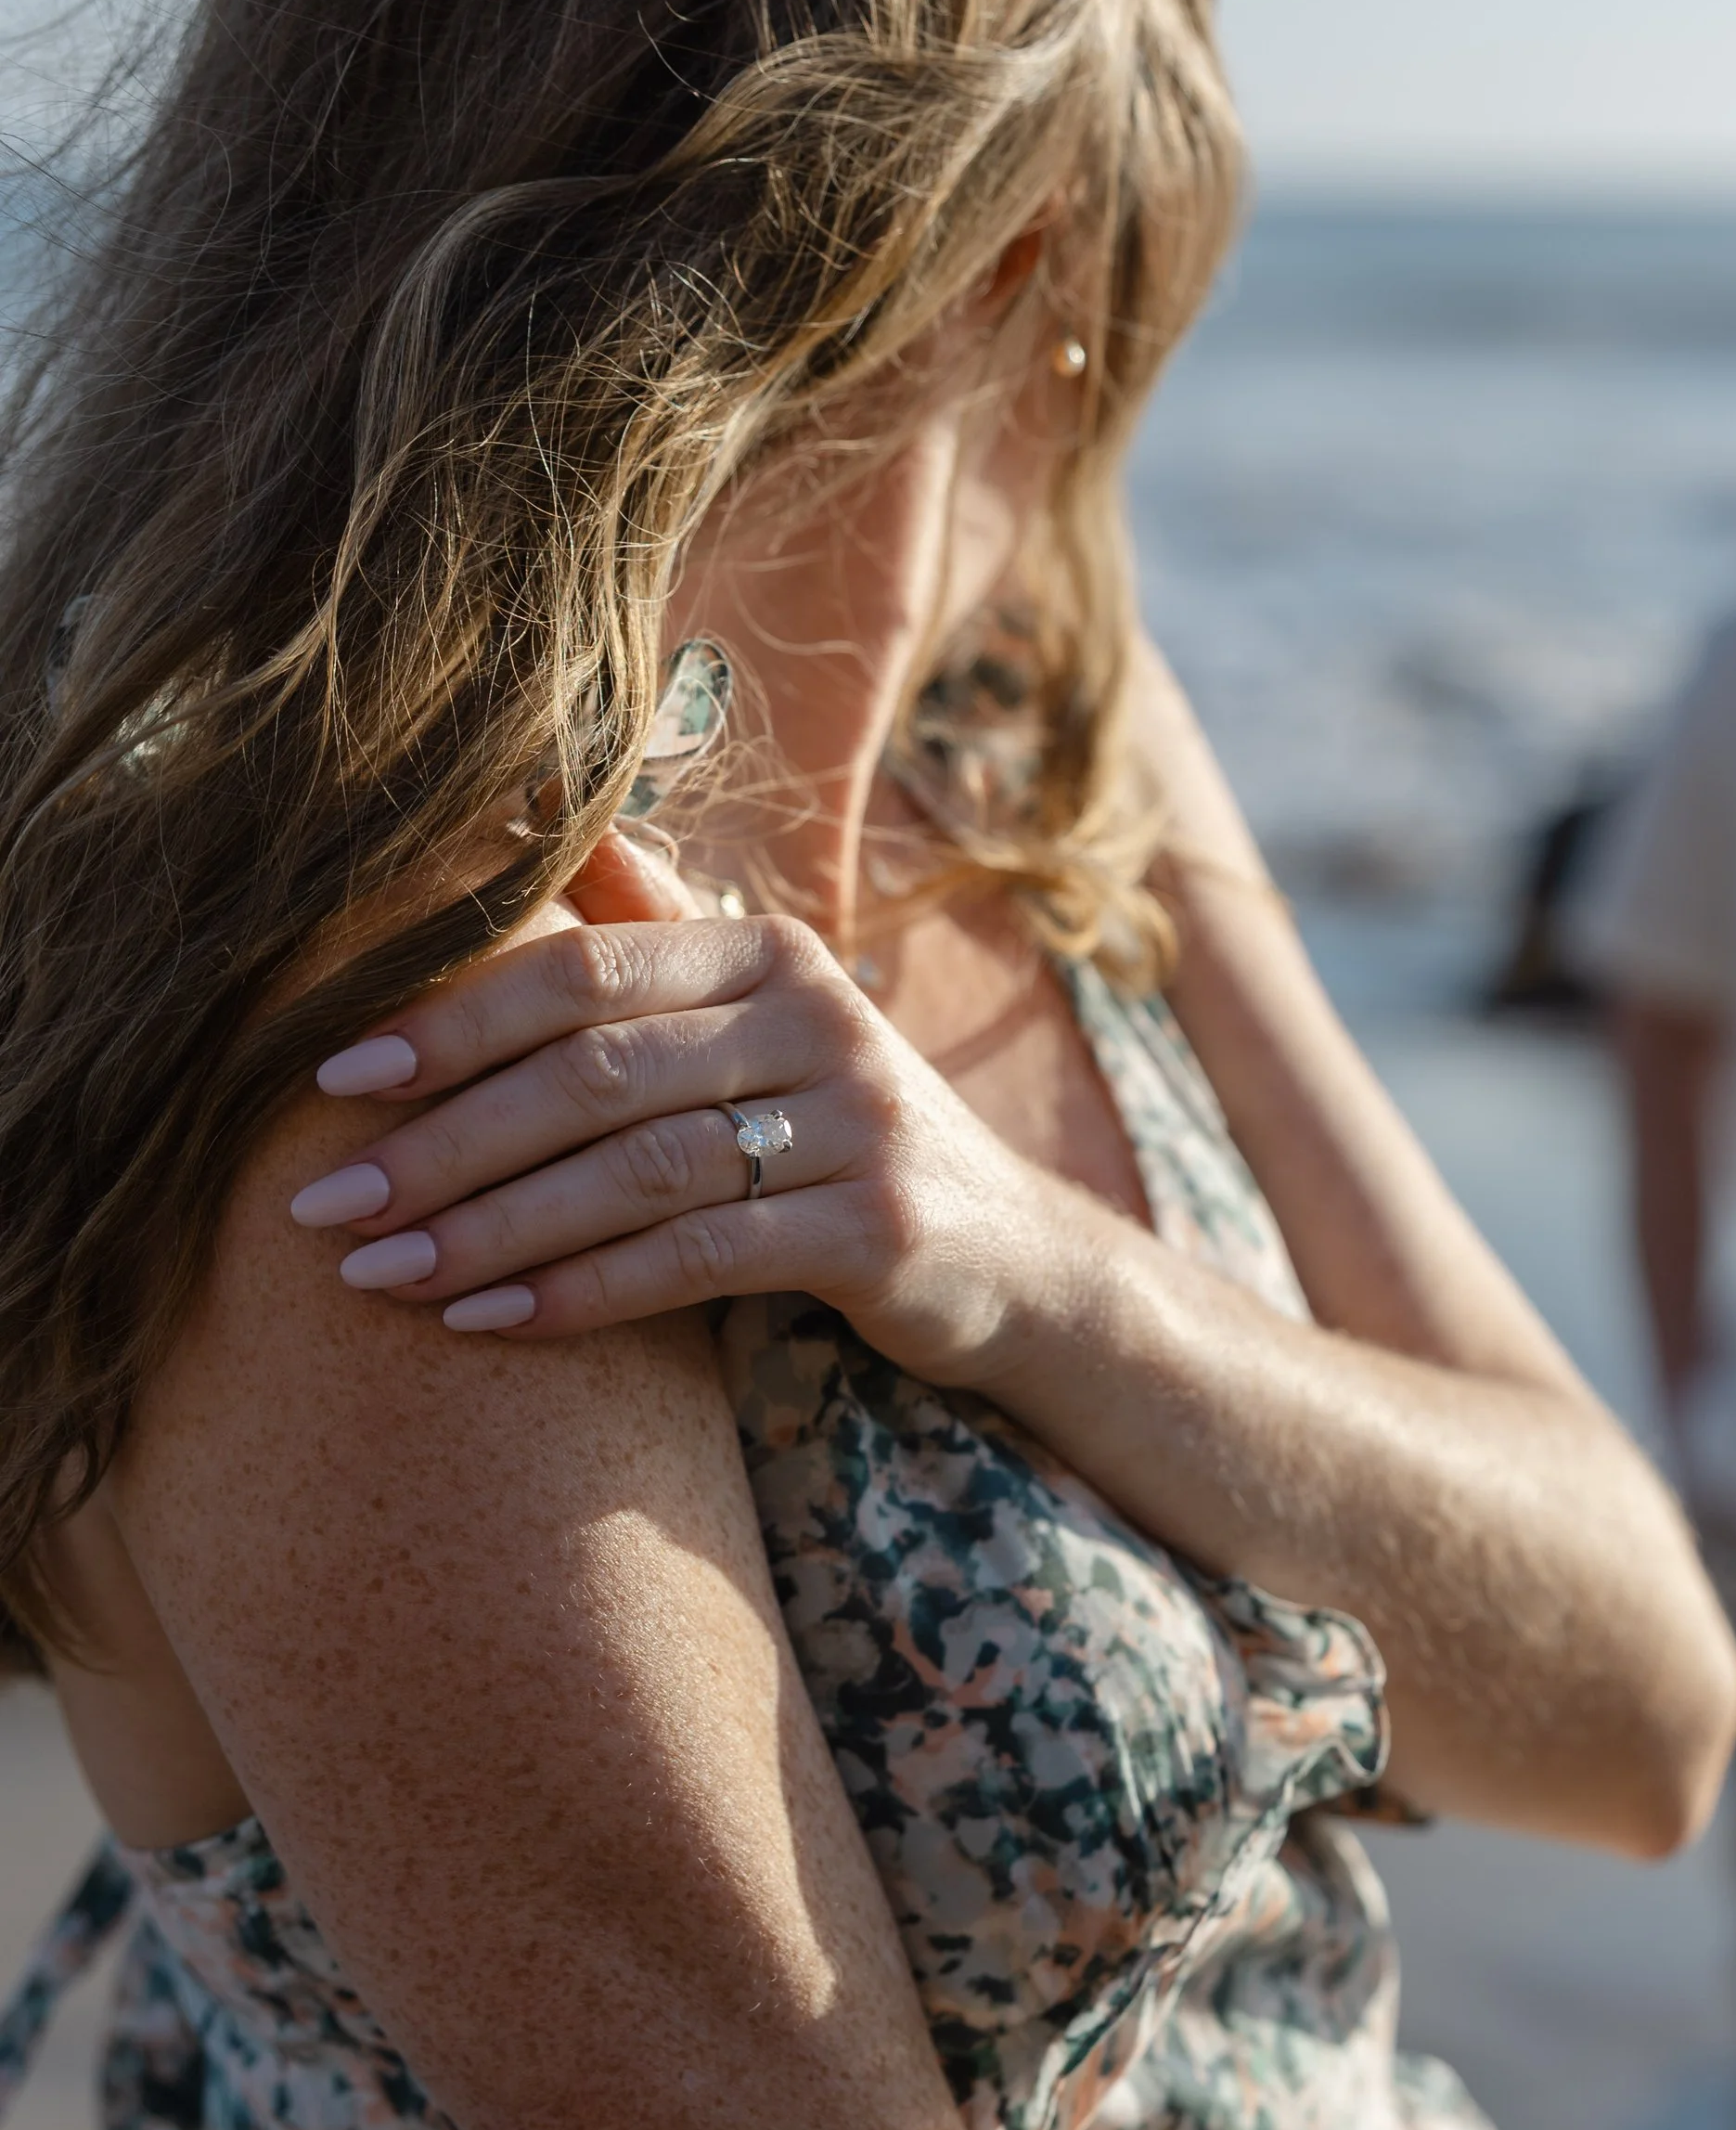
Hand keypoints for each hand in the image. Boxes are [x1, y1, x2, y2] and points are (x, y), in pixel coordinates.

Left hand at [286, 900, 1076, 1379]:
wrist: (1013, 1255)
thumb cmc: (837, 1131)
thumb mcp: (763, 1017)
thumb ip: (657, 927)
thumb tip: (536, 808)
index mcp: (769, 952)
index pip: (584, 973)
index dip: (451, 1021)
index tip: (335, 1081)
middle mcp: (820, 1019)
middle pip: (595, 1076)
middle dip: (445, 1142)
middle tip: (329, 1204)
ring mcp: (857, 1124)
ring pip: (635, 1172)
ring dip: (492, 1229)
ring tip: (382, 1274)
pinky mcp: (877, 1230)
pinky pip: (699, 1260)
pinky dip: (582, 1293)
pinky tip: (492, 1321)